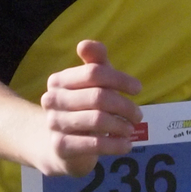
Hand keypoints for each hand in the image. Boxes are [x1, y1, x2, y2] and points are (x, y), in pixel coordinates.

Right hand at [31, 38, 142, 177]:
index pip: (94, 72)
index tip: (137, 89)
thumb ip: (94, 63)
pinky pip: (95, 144)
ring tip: (131, 129)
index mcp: (59, 80)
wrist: (59, 147)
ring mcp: (54, 124)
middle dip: (124, 106)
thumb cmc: (82, 108)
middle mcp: (52, 100)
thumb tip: (84, 44)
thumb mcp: (91, 84)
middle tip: (138, 115)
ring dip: (121, 125)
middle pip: (98, 96)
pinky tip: (126, 145)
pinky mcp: (61, 147)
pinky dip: (115, 144)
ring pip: (98, 120)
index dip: (120, 79)